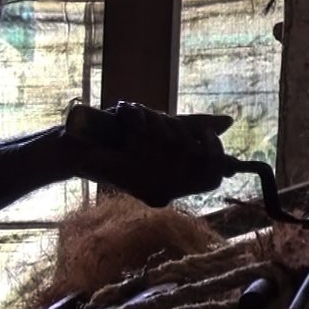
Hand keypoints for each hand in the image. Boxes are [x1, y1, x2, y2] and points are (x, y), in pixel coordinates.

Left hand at [65, 103, 232, 206]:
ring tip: (137, 120)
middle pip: (195, 155)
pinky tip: (129, 118)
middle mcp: (164, 189)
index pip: (213, 177)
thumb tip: (229, 122)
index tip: (207, 133)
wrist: (79, 144)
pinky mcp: (127, 171)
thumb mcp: (162, 131)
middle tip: (161, 121)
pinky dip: (140, 120)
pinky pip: (149, 139)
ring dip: (156, 122)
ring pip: (173, 143)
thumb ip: (196, 127)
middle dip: (179, 130)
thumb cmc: (122, 138)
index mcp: (174, 184)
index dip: (216, 155)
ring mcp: (146, 184)